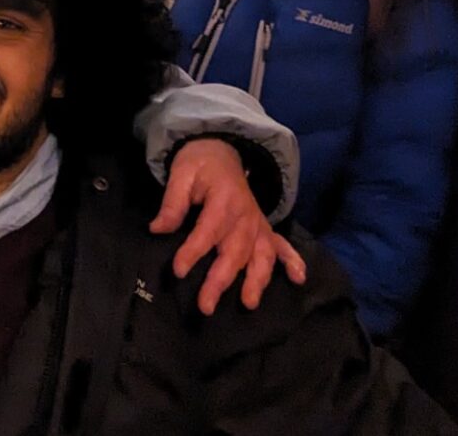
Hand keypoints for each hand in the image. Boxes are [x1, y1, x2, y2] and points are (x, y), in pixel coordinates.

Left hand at [151, 137, 306, 313]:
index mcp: (224, 201)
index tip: (178, 271)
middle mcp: (246, 216)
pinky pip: (282, 246)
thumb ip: (172, 203)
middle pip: (234, 253)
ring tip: (248, 304)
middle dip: (220, 281)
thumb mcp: (181, 174)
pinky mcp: (264, 229)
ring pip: (261, 256)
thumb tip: (158, 229)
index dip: (192, 252)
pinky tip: (298, 279)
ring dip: (256, 281)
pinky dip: (293, 261)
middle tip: (206, 306)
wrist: (222, 151)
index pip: (208, 232)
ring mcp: (258, 224)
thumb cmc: (199, 164)